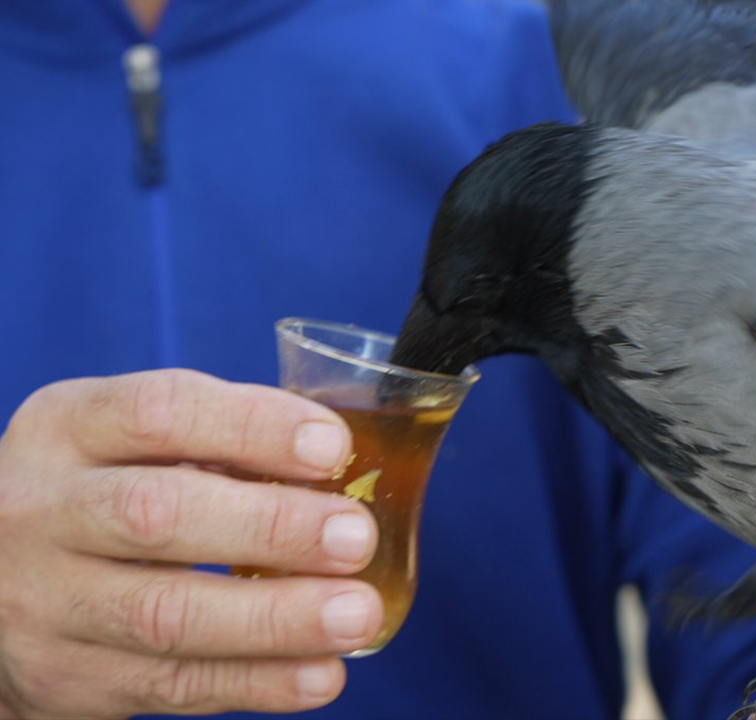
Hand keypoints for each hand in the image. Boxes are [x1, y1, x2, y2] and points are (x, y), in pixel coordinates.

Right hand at [0, 370, 383, 718]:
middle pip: (156, 517)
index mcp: (69, 428)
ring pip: (165, 615)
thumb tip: (344, 463)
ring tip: (357, 613)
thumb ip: (219, 441)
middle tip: (357, 539)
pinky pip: (172, 685)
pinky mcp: (68, 679)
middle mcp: (42, 511)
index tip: (334, 447)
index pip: (159, 411)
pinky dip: (257, 682)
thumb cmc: (101, 493)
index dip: (253, 426)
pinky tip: (322, 674)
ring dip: (276, 619)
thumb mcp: (128, 444)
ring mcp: (45, 602)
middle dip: (271, 527)